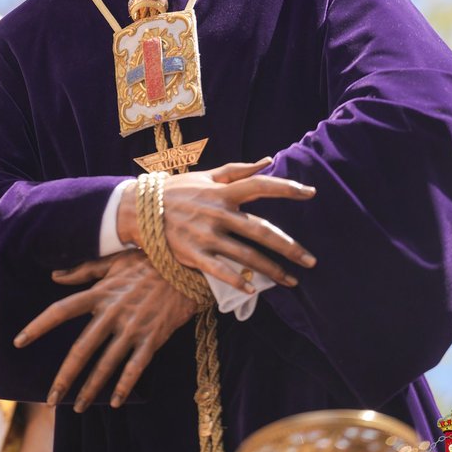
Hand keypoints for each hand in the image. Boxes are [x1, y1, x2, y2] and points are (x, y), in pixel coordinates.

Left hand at [13, 250, 195, 411]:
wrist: (186, 268)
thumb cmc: (148, 262)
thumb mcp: (114, 261)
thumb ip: (83, 270)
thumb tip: (54, 276)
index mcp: (100, 293)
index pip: (61, 310)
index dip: (38, 326)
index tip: (19, 341)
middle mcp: (112, 313)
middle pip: (81, 349)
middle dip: (64, 377)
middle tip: (50, 400)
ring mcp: (132, 327)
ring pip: (106, 364)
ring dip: (90, 389)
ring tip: (77, 407)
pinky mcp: (152, 338)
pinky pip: (135, 368)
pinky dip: (124, 386)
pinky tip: (114, 403)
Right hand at [117, 159, 316, 292]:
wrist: (141, 209)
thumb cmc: (178, 190)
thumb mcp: (207, 176)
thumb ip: (238, 171)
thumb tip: (267, 161)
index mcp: (222, 192)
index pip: (261, 186)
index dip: (286, 189)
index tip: (310, 193)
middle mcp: (218, 213)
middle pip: (261, 230)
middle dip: (289, 247)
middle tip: (310, 261)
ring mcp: (206, 235)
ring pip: (247, 256)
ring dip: (272, 270)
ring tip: (291, 281)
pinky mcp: (194, 254)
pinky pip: (220, 271)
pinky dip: (238, 281)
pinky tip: (254, 290)